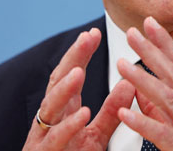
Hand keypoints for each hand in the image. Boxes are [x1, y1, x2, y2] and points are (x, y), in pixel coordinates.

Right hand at [23, 28, 135, 149]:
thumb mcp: (96, 135)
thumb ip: (111, 111)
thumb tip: (128, 83)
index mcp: (63, 111)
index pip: (69, 75)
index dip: (79, 54)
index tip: (92, 33)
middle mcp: (49, 119)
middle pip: (57, 83)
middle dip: (71, 59)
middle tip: (86, 38)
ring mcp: (43, 137)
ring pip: (49, 108)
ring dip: (64, 89)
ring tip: (79, 72)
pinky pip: (55, 139)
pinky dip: (68, 126)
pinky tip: (82, 113)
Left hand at [116, 17, 172, 150]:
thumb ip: (157, 106)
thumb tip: (137, 88)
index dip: (165, 42)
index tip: (149, 21)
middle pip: (172, 74)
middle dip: (152, 51)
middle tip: (131, 32)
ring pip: (167, 98)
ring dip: (143, 79)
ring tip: (120, 64)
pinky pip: (160, 133)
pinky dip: (142, 122)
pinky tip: (124, 114)